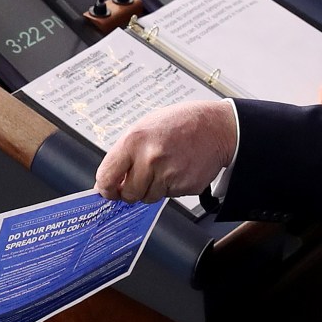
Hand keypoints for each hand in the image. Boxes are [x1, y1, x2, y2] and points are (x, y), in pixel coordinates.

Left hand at [95, 99, 236, 202]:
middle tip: (140, 178)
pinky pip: (168, 196)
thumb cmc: (180, 123)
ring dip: (152, 188)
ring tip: (163, 167)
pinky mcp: (183, 186)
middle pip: (128, 194)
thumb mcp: (144, 127)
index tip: (107, 191)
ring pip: (148, 198)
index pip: (106, 177)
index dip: (105, 188)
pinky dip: (170, 187)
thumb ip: (124, 154)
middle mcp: (150, 159)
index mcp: (134, 141)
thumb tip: (108, 179)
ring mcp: (168, 175)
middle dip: (131, 190)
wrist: (215, 127)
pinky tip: (177, 169)